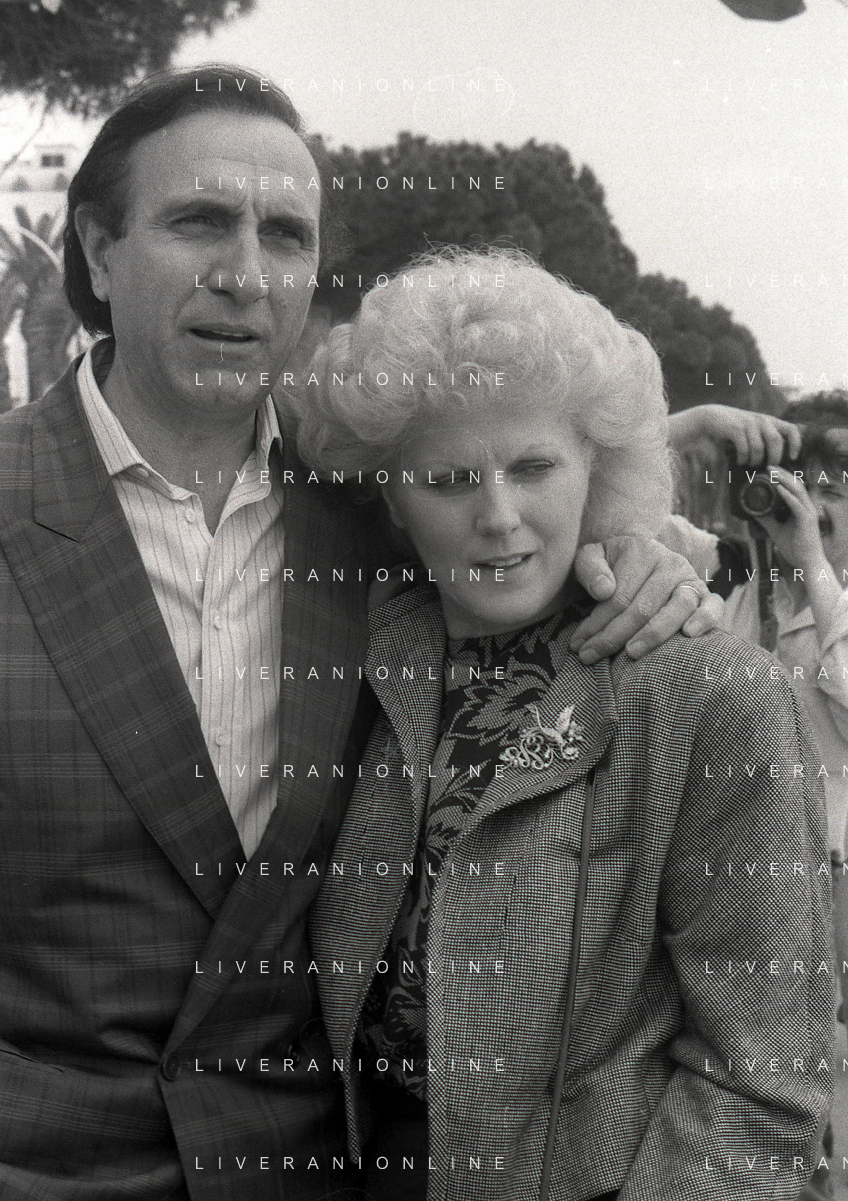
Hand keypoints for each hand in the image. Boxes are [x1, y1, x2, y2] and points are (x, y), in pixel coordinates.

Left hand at [571, 537, 722, 662]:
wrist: (640, 559)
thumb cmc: (611, 565)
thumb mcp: (592, 558)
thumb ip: (590, 569)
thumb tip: (604, 590)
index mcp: (641, 552)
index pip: (618, 596)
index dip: (596, 623)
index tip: (578, 645)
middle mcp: (670, 563)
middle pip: (643, 608)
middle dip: (614, 636)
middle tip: (591, 656)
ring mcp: (690, 579)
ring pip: (678, 608)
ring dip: (654, 634)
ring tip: (631, 653)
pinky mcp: (707, 595)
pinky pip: (714, 607)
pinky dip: (705, 620)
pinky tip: (688, 635)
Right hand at [669, 404, 801, 464]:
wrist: (711, 417)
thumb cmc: (734, 429)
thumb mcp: (753, 430)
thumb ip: (764, 439)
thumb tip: (777, 460)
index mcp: (770, 421)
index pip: (791, 429)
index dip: (796, 443)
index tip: (793, 456)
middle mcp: (762, 420)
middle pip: (776, 441)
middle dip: (773, 458)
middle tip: (768, 468)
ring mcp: (748, 423)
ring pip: (759, 448)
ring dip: (755, 460)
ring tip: (750, 464)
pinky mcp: (736, 429)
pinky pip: (744, 448)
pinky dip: (743, 458)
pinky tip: (740, 460)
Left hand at [754, 467, 826, 573]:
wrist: (806, 563)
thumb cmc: (795, 548)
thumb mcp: (776, 531)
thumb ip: (766, 520)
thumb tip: (753, 511)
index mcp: (800, 508)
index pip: (793, 487)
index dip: (782, 477)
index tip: (768, 471)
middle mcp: (806, 507)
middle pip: (796, 484)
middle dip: (782, 473)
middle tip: (767, 466)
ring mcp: (808, 513)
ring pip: (797, 490)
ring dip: (783, 479)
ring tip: (771, 472)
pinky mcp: (807, 520)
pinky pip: (797, 504)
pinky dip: (787, 495)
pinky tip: (778, 488)